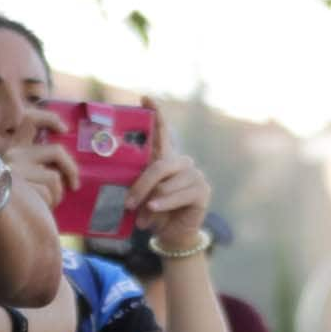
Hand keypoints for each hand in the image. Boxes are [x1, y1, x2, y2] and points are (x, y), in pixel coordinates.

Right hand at [6, 103, 81, 212]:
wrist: (2, 224)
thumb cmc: (16, 205)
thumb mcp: (25, 178)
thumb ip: (39, 164)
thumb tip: (64, 161)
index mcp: (11, 149)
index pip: (29, 120)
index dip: (49, 119)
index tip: (64, 129)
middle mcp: (10, 154)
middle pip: (56, 152)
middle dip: (70, 168)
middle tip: (74, 184)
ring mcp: (14, 167)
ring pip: (54, 176)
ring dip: (57, 194)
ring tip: (46, 204)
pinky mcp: (20, 182)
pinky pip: (49, 191)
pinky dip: (50, 202)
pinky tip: (38, 208)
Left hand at [124, 109, 211, 242]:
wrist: (174, 234)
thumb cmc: (154, 211)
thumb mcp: (143, 194)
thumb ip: (139, 184)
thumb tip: (128, 192)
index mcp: (165, 159)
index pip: (161, 133)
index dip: (156, 114)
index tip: (145, 97)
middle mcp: (182, 162)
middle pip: (158, 166)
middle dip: (141, 185)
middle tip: (127, 204)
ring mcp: (195, 175)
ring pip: (165, 183)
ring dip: (151, 202)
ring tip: (143, 218)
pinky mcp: (202, 190)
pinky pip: (179, 195)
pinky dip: (164, 204)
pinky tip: (155, 209)